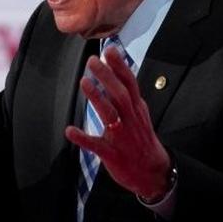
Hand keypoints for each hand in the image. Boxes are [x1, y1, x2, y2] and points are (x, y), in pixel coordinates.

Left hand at [65, 46, 171, 200]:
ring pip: (110, 114)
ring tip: (84, 82)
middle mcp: (131, 119)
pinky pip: (96, 145)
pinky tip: (70, 130)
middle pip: (120, 94)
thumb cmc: (140, 137)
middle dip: (107, 76)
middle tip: (92, 61)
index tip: (110, 49)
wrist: (152, 172)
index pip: (130, 83)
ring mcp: (121, 136)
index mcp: (136, 108)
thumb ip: (126, 92)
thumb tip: (116, 68)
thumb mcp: (138, 113)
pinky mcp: (112, 154)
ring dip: (97, 98)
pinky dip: (83, 138)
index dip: (120, 66)